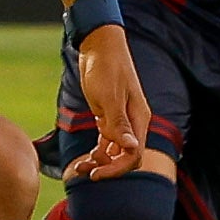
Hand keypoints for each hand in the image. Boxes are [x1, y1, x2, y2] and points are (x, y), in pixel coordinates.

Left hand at [70, 24, 149, 180]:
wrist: (98, 45)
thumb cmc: (105, 67)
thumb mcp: (109, 97)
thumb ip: (119, 125)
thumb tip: (132, 150)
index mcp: (139, 119)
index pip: (134, 156)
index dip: (116, 169)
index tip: (95, 174)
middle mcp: (134, 122)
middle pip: (126, 157)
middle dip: (107, 168)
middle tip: (83, 171)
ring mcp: (122, 119)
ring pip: (116, 151)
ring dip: (100, 161)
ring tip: (80, 166)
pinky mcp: (109, 115)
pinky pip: (108, 141)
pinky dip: (98, 151)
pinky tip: (85, 157)